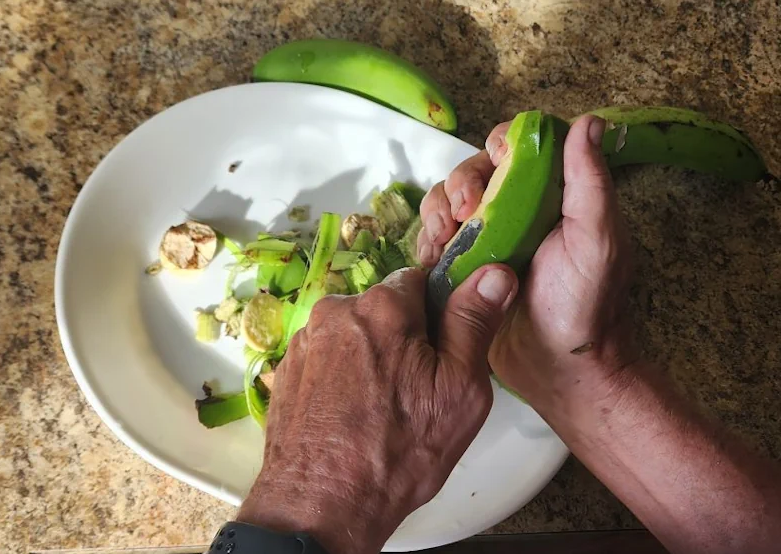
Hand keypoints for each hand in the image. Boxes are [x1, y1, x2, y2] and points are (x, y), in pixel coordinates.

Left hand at [237, 265, 517, 553]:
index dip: (439, 313)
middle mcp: (335, 311)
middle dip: (403, 338)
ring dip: (370, 357)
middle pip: (384, 309)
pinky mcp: (285, 371)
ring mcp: (304, 342)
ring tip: (382, 409)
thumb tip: (494, 272)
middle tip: (417, 389)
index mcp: (383, 307)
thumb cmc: (399, 452)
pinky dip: (341, 377)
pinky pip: (326, 359)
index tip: (444, 350)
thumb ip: (474, 323)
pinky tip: (352, 415)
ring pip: (354, 335)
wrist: (320, 507)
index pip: (421, 281)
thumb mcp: (459, 389)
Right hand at [416, 114, 636, 421]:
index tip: (493, 170)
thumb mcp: (596, 239)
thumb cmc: (586, 305)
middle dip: (459, 185)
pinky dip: (427, 242)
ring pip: (446, 203)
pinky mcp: (463, 269)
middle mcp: (516, 210)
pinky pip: (435, 241)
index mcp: (550, 194)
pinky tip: (432, 260)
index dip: (497, 147)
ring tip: (442, 242)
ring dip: (436, 213)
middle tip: (463, 215)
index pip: (515, 146)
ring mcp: (486, 240)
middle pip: (472, 171)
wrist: (561, 371)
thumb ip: (590, 182)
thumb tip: (589, 121)